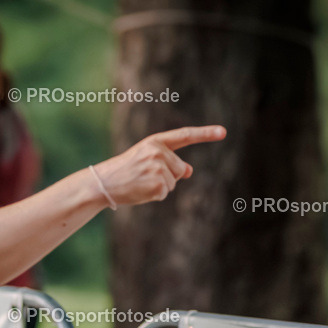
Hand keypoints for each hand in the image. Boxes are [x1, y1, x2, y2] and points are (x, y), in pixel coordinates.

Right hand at [93, 125, 226, 206]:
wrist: (103, 183)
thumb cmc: (124, 172)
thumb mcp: (146, 160)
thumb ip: (169, 162)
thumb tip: (189, 170)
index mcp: (155, 142)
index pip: (184, 136)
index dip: (205, 134)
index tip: (223, 132)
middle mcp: (158, 152)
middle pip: (180, 168)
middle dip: (168, 176)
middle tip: (143, 177)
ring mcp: (158, 168)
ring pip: (173, 183)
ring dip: (159, 187)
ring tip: (139, 183)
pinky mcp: (158, 184)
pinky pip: (165, 193)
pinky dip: (154, 196)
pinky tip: (140, 191)